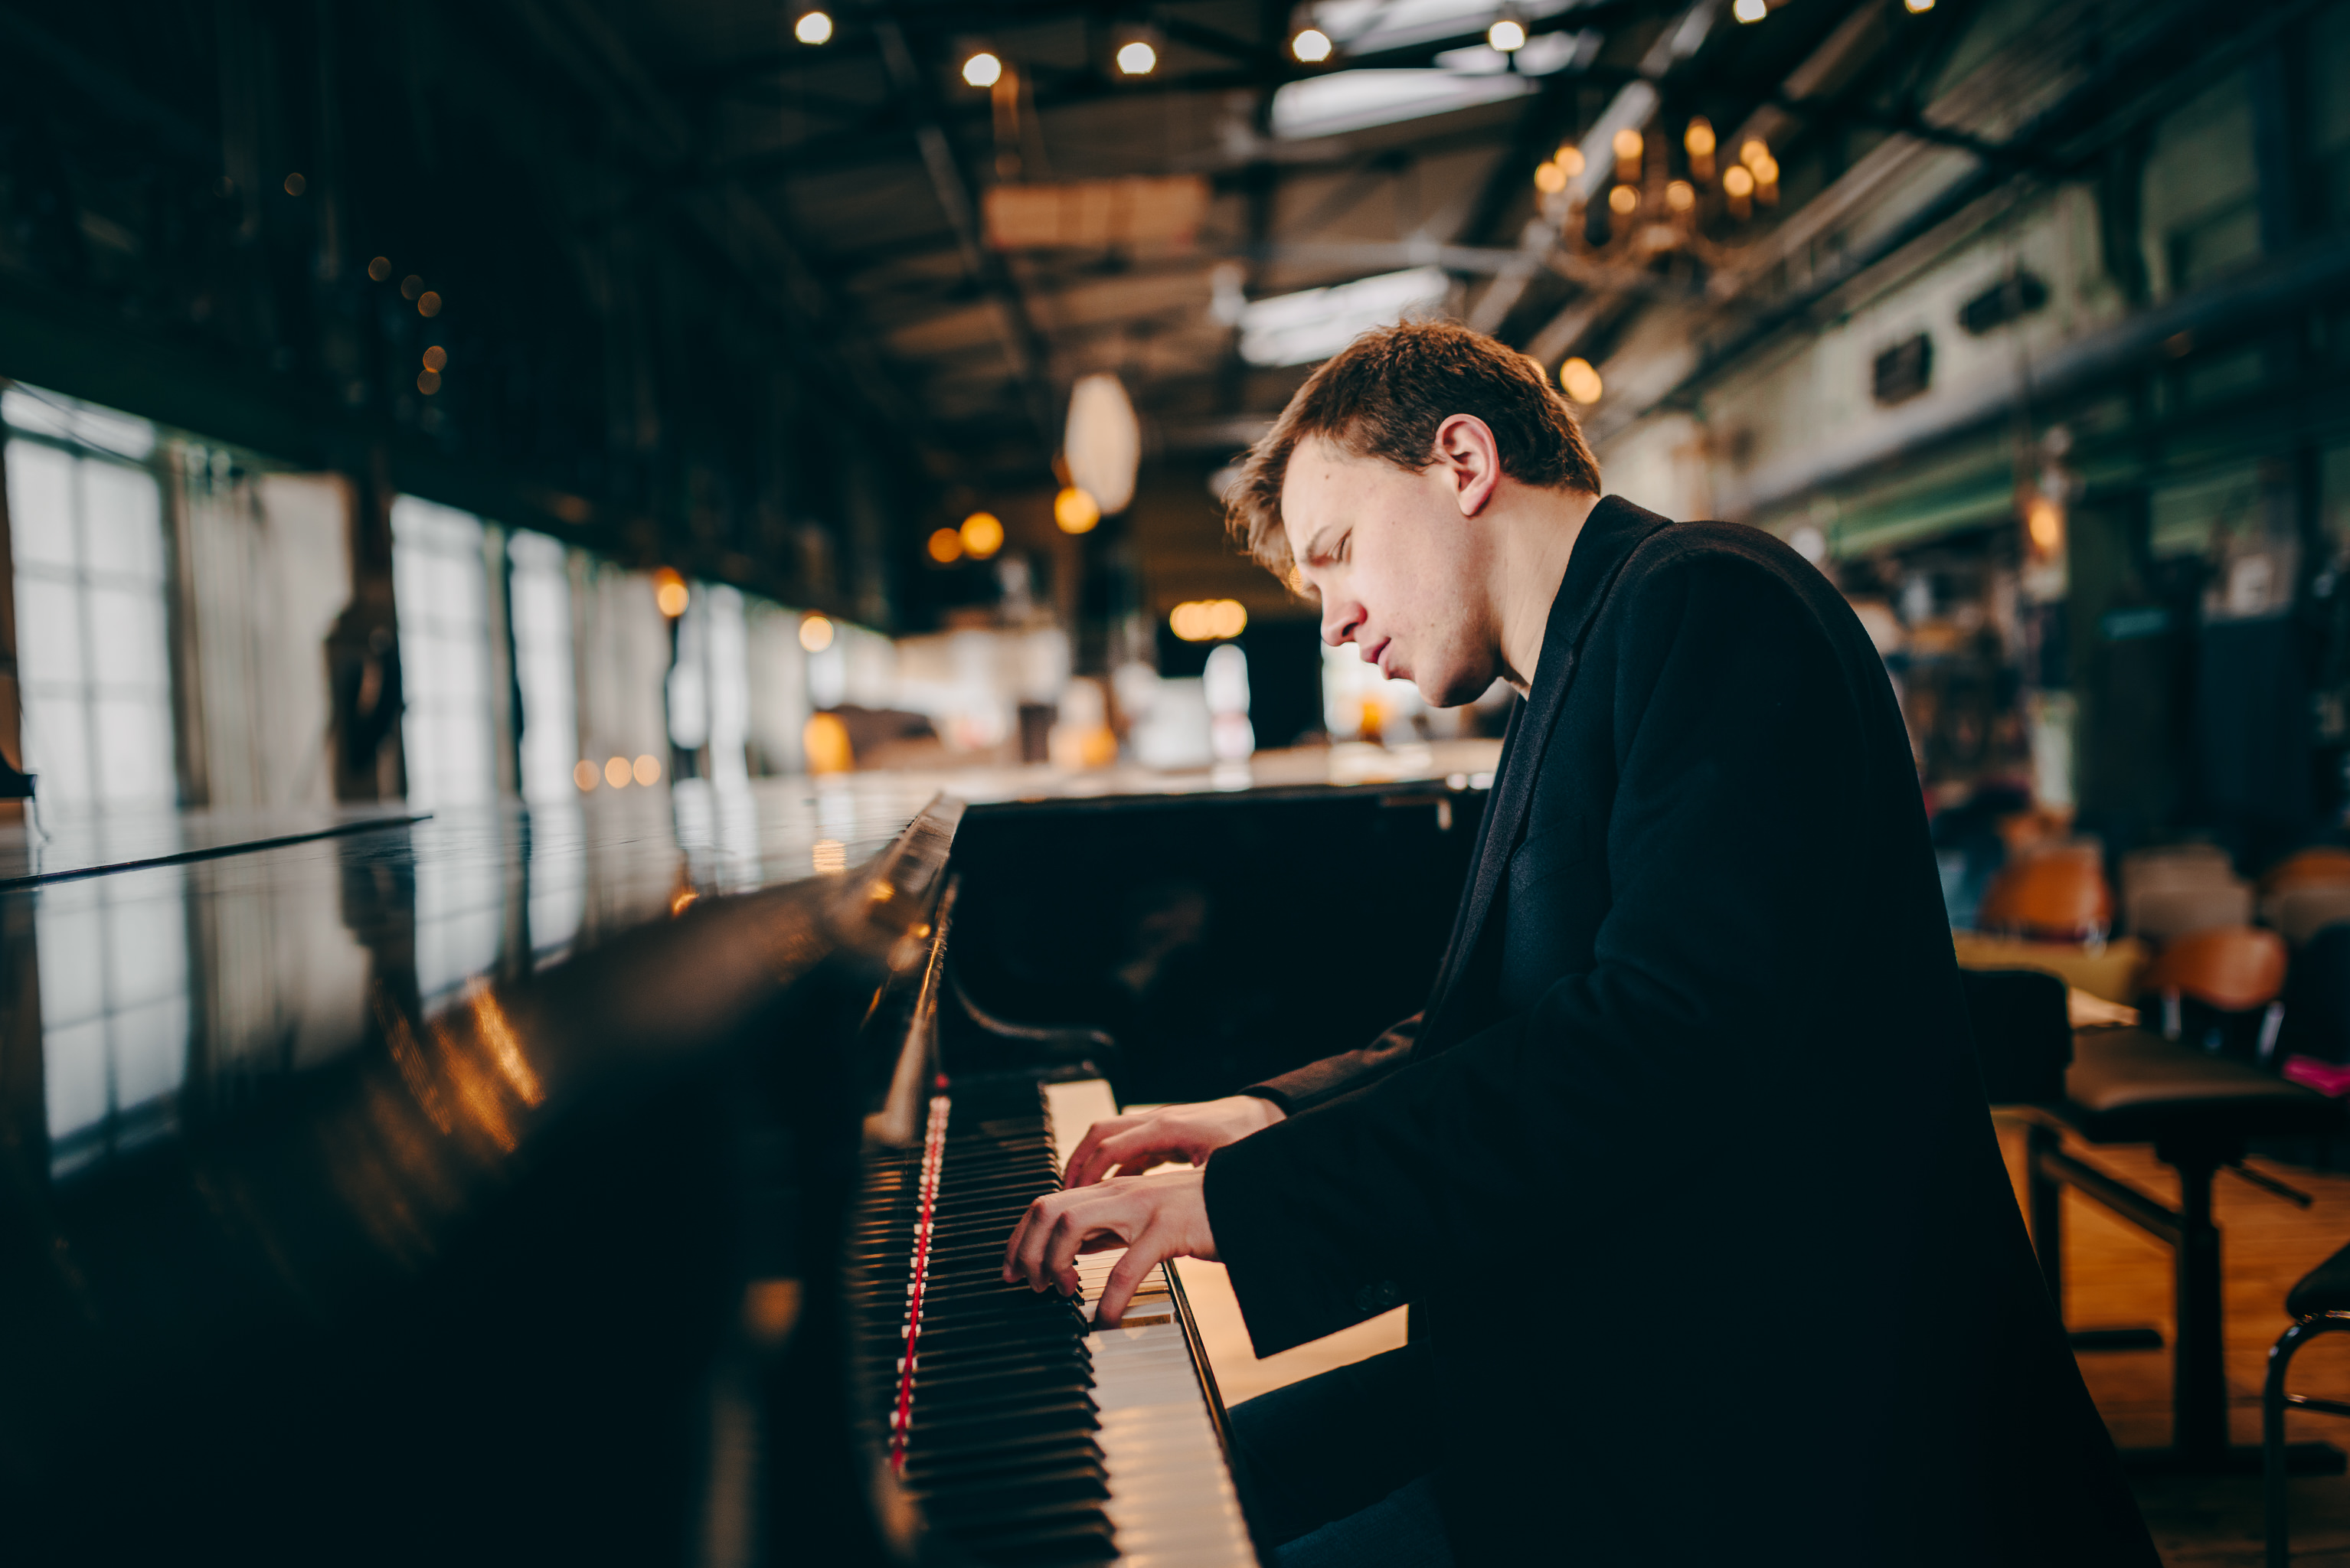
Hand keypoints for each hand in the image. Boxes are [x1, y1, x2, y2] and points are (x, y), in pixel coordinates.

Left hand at [1001, 1167, 1217, 1324]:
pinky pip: (1126, 1267)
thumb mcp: (1143, 1218)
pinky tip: (1106, 1319)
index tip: (1012, 1270)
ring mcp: (1142, 1209)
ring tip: (1063, 1294)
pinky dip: (1110, 1298)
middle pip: (1048, 1209)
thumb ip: (1107, 1229)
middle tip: (1032, 1287)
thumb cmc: (1198, 1214)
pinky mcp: (1168, 1230)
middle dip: (1026, 1250)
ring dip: (1055, 1263)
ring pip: (1071, 1224)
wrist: (1249, 1200)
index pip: (1046, 1204)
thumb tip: (1069, 1252)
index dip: (1020, 1238)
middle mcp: (1119, 1194)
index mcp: (1111, 1192)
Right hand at [1062, 1095, 1286, 1188]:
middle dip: (1077, 1162)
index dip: (1090, 1172)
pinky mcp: (1162, 1134)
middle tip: (1062, 1195)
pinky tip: (1106, 1191)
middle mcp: (1156, 1120)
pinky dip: (1109, 1165)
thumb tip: (1183, 1212)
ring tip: (1074, 1194)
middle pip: (1100, 1134)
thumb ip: (1198, 1184)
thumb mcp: (1223, 1165)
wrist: (1262, 1115)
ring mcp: (1157, 1124)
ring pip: (1107, 1136)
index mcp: (1167, 1128)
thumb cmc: (1246, 1138)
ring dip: (1088, 1161)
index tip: (1074, 1197)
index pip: (1113, 1146)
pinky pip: (1125, 1146)